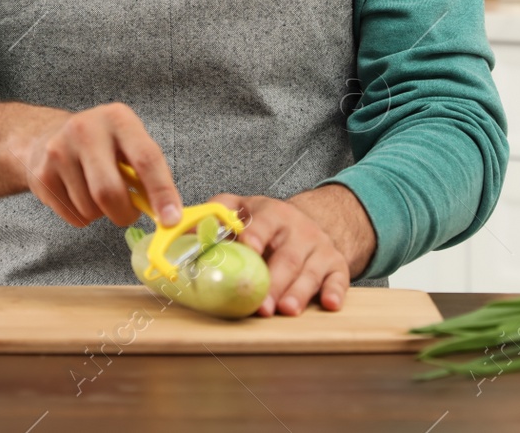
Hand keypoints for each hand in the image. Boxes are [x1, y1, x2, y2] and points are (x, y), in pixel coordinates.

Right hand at [16, 102, 182, 228]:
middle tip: (127, 214)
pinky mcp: (42, 175)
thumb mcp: (127, 143)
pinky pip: (72, 216)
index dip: (161, 192)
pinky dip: (82, 216)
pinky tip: (78, 195)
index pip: (145, 158)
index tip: (171, 219)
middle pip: (109, 191)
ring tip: (96, 193)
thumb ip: (148, 171)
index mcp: (118, 118)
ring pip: (90, 209)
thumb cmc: (99, 144)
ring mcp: (59, 151)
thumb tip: (168, 213)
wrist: (45, 136)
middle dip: (124, 214)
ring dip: (101, 214)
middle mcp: (86, 130)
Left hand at [207, 190, 359, 316]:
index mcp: (272, 214)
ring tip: (286, 310)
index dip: (255, 236)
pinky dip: (335, 291)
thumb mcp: (240, 209)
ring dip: (299, 292)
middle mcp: (298, 229)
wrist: (307, 222)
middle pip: (287, 256)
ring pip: (310, 271)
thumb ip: (214, 216)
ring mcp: (319, 247)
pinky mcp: (336, 265)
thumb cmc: (265, 223)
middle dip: (274, 281)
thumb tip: (180, 230)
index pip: (263, 223)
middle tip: (261, 304)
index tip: (248, 249)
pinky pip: (339, 278)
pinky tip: (329, 304)